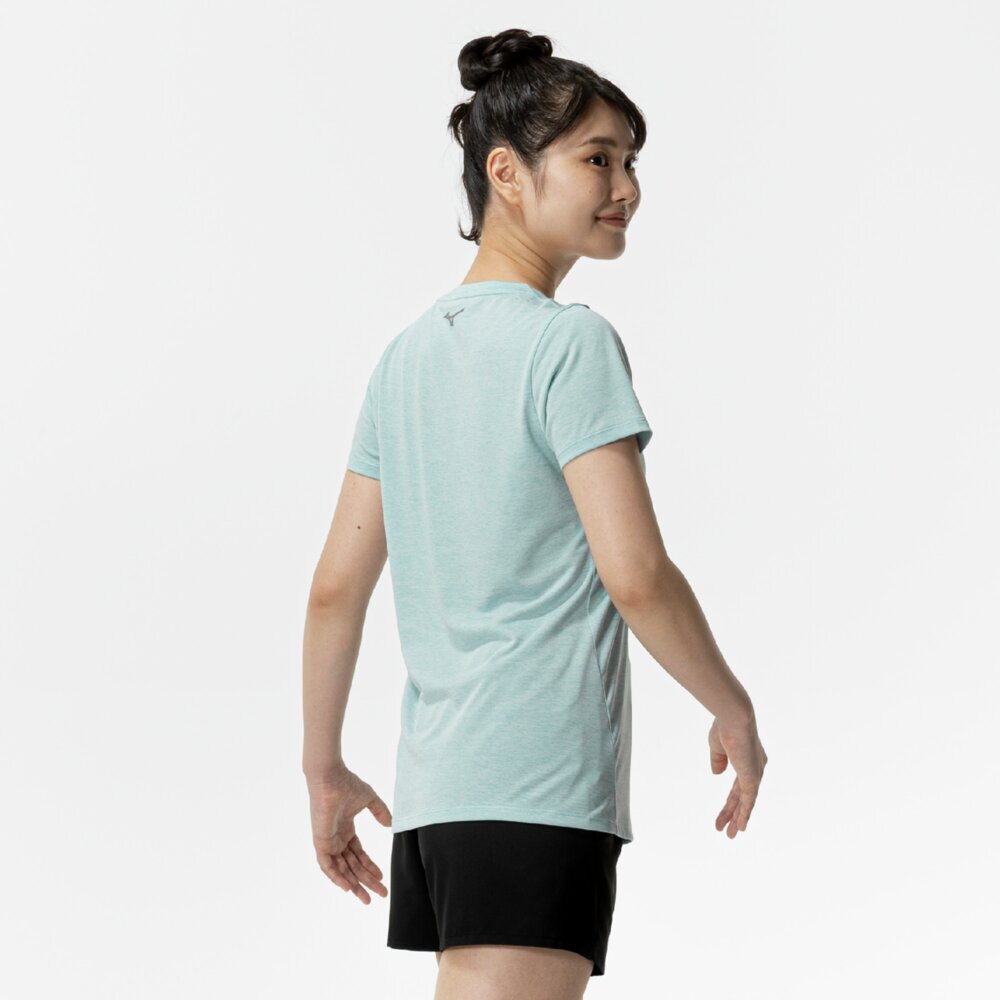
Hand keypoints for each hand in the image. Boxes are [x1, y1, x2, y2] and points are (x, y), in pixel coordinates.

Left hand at [307, 764, 391, 903]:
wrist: (330, 778)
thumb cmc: (346, 784)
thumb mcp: (369, 799)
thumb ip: (380, 811)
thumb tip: (390, 824)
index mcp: (346, 830)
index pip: (358, 854)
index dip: (370, 866)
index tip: (382, 877)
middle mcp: (337, 839)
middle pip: (352, 866)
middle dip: (366, 881)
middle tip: (380, 894)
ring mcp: (328, 841)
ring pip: (342, 870)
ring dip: (354, 884)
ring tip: (367, 897)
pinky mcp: (321, 842)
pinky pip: (327, 865)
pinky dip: (336, 877)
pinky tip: (348, 887)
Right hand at [708, 713, 767, 837]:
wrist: (734, 718)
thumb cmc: (725, 726)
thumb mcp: (717, 746)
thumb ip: (718, 760)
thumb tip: (717, 773)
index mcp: (747, 759)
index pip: (739, 785)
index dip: (732, 799)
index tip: (726, 810)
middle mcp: (755, 768)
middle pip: (742, 796)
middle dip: (734, 813)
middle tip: (727, 828)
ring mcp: (755, 774)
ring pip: (745, 802)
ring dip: (736, 818)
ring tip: (729, 834)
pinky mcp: (753, 778)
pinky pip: (749, 801)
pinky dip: (744, 814)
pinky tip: (739, 827)